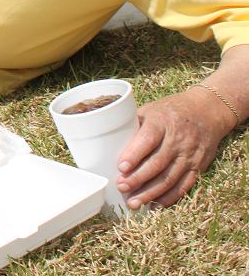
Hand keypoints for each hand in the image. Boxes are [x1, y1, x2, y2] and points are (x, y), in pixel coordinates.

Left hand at [114, 89, 229, 209]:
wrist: (206, 111)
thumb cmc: (170, 111)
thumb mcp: (151, 110)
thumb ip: (134, 126)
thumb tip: (108, 143)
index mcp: (162, 122)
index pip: (148, 139)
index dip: (134, 154)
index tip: (121, 167)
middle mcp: (178, 140)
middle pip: (158, 163)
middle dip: (138, 178)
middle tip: (121, 187)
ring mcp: (190, 155)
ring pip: (170, 178)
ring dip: (150, 193)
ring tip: (133, 203)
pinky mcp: (199, 167)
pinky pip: (184, 185)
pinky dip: (169, 198)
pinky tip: (154, 206)